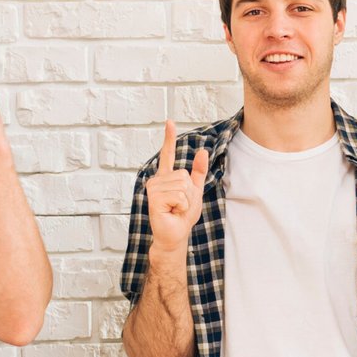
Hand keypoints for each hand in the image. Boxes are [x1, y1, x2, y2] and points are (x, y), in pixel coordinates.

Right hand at [146, 120, 209, 252]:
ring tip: (175, 209)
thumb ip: (198, 173)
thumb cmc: (182, 216)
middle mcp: (157, 180)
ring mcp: (153, 188)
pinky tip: (172, 212)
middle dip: (189, 193)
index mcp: (167, 177)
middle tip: (180, 205)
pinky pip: (178, 195)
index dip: (169, 138)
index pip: (168, 154)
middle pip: (184, 175)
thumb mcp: (195, 192)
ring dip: (185, 201)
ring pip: (182, 185)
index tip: (169, 121)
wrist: (175, 235)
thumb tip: (203, 151)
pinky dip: (181, 206)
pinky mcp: (153, 198)